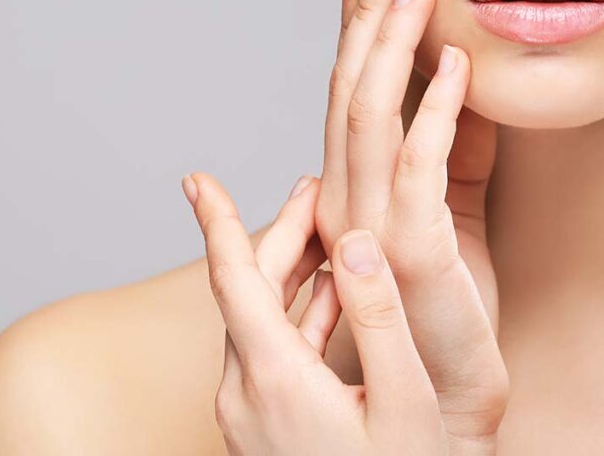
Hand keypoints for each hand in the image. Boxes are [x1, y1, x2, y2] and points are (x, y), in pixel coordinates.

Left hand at [181, 171, 448, 454]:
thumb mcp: (407, 402)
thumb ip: (379, 318)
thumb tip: (355, 242)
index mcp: (273, 377)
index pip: (234, 279)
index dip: (217, 222)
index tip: (196, 178)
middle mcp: (244, 392)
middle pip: (249, 292)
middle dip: (280, 236)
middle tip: (315, 189)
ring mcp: (246, 412)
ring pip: (259, 321)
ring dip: (293, 275)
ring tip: (332, 232)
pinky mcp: (258, 425)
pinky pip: (270, 353)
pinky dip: (298, 317)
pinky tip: (331, 296)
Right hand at [317, 0, 507, 449]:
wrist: (439, 398)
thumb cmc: (441, 309)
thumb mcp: (445, 213)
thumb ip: (443, 150)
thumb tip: (452, 81)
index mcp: (346, 194)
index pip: (344, 97)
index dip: (353, 31)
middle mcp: (344, 203)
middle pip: (350, 92)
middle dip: (369, 16)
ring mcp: (372, 225)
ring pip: (372, 116)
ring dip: (396, 44)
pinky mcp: (415, 250)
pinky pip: (421, 166)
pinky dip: (439, 110)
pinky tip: (457, 64)